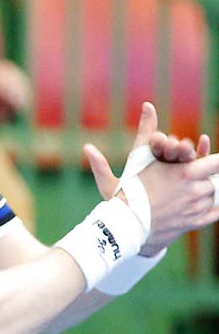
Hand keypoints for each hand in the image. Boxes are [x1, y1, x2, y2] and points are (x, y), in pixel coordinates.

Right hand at [84, 101, 218, 252]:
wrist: (124, 228)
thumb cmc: (127, 192)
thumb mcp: (135, 160)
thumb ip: (144, 131)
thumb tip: (148, 105)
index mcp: (185, 173)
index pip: (217, 162)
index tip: (217, 159)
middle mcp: (195, 190)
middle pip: (214, 179)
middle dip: (206, 177)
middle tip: (201, 176)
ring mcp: (196, 208)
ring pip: (213, 196)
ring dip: (207, 192)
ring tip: (192, 192)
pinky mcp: (194, 223)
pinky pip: (215, 213)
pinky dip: (216, 208)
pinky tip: (212, 204)